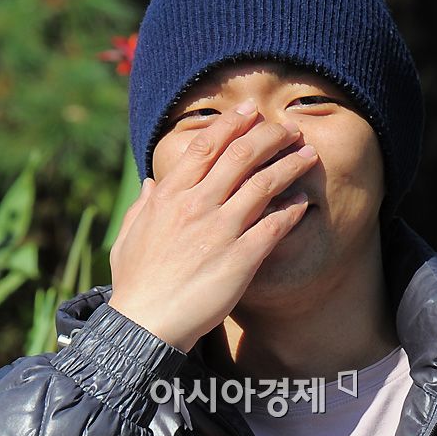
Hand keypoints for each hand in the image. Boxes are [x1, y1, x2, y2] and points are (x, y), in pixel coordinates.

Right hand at [108, 99, 317, 351]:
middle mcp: (196, 205)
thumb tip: (151, 181)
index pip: (206, 145)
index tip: (251, 111)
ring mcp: (220, 230)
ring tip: (308, 154)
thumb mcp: (129, 236)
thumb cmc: (137, 282)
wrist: (146, 324)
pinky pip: (274, 225)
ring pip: (263, 184)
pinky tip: (302, 202)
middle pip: (241, 155)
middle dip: (270, 135)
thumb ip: (142, 205)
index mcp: (170, 195)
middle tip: (289, 129)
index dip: (232, 122)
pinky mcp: (241, 259)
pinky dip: (291, 210)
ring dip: (290, 164)